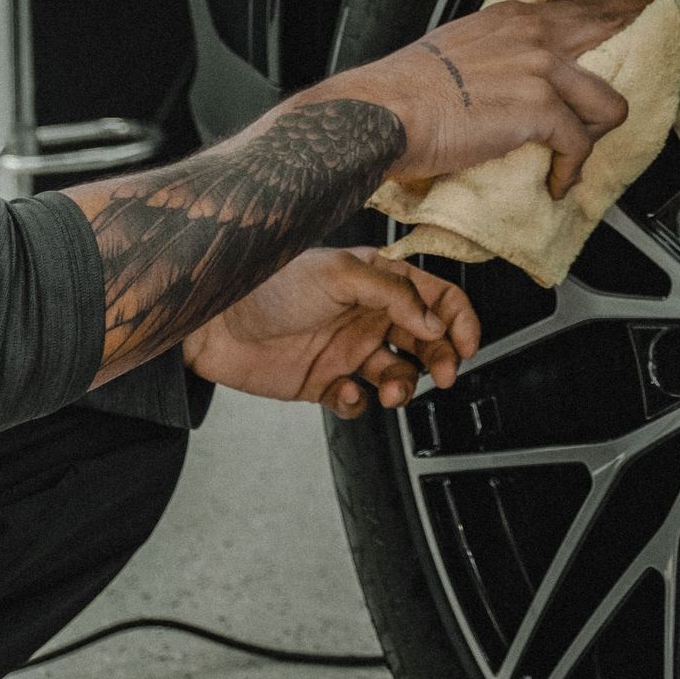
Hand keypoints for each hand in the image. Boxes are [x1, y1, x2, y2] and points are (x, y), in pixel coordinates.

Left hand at [181, 245, 478, 413]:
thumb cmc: (267, 284)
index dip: (459, 319)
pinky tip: (348, 395)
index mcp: (377, 281)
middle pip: (426, 341)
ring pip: (398, 375)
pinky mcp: (324, 382)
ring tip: (390, 392)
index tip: (467, 343)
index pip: (435, 297)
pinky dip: (359, 404)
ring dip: (403, 387)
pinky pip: (358, 401)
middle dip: (442, 359)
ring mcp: (347, 350)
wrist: (212, 322)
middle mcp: (367, 315)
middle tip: (443, 374)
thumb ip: (394, 294)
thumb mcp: (339, 274)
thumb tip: (434, 322)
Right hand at [308, 0, 648, 201]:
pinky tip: (555, 182)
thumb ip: (494, 54)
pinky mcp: (541, 109)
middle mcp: (532, 36)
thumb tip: (508, 78)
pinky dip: (569, 171)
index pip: (581, 6)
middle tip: (648, 73)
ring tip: (572, 153)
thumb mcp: (455, 49)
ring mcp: (540, 70)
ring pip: (609, 103)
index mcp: (511, 18)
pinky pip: (579, 146)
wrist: (383, 111)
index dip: (619, 9)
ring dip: (594, 135)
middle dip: (635, 52)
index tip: (642, 7)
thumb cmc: (405, 90)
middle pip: (613, 33)